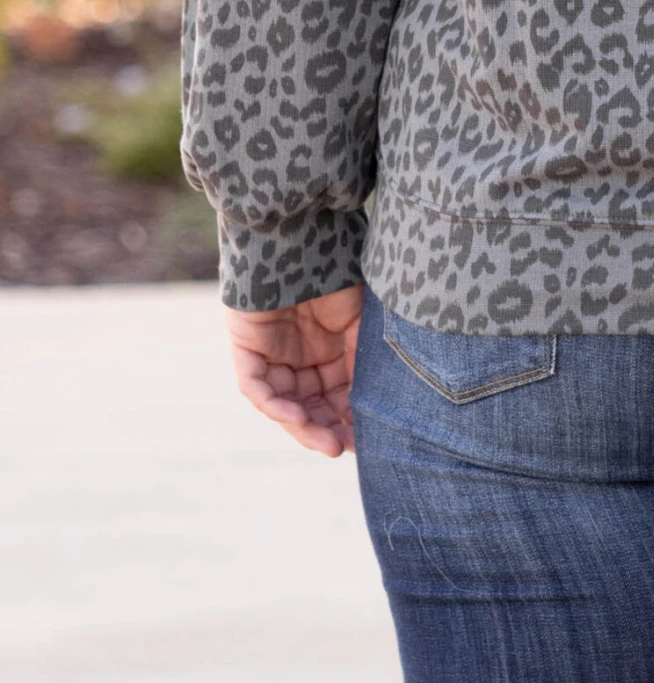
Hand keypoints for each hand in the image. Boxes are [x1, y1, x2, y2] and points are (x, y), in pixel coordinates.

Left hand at [226, 284, 364, 458]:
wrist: (300, 234)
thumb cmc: (337, 271)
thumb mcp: (362, 320)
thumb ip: (364, 359)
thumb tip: (377, 405)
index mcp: (330, 349)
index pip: (338, 395)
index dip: (351, 419)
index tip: (368, 442)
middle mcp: (300, 356)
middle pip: (311, 405)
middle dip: (327, 429)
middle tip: (344, 448)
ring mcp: (272, 354)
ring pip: (284, 403)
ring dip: (303, 425)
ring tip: (326, 441)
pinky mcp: (246, 347)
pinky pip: (256, 386)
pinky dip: (274, 404)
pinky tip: (295, 417)